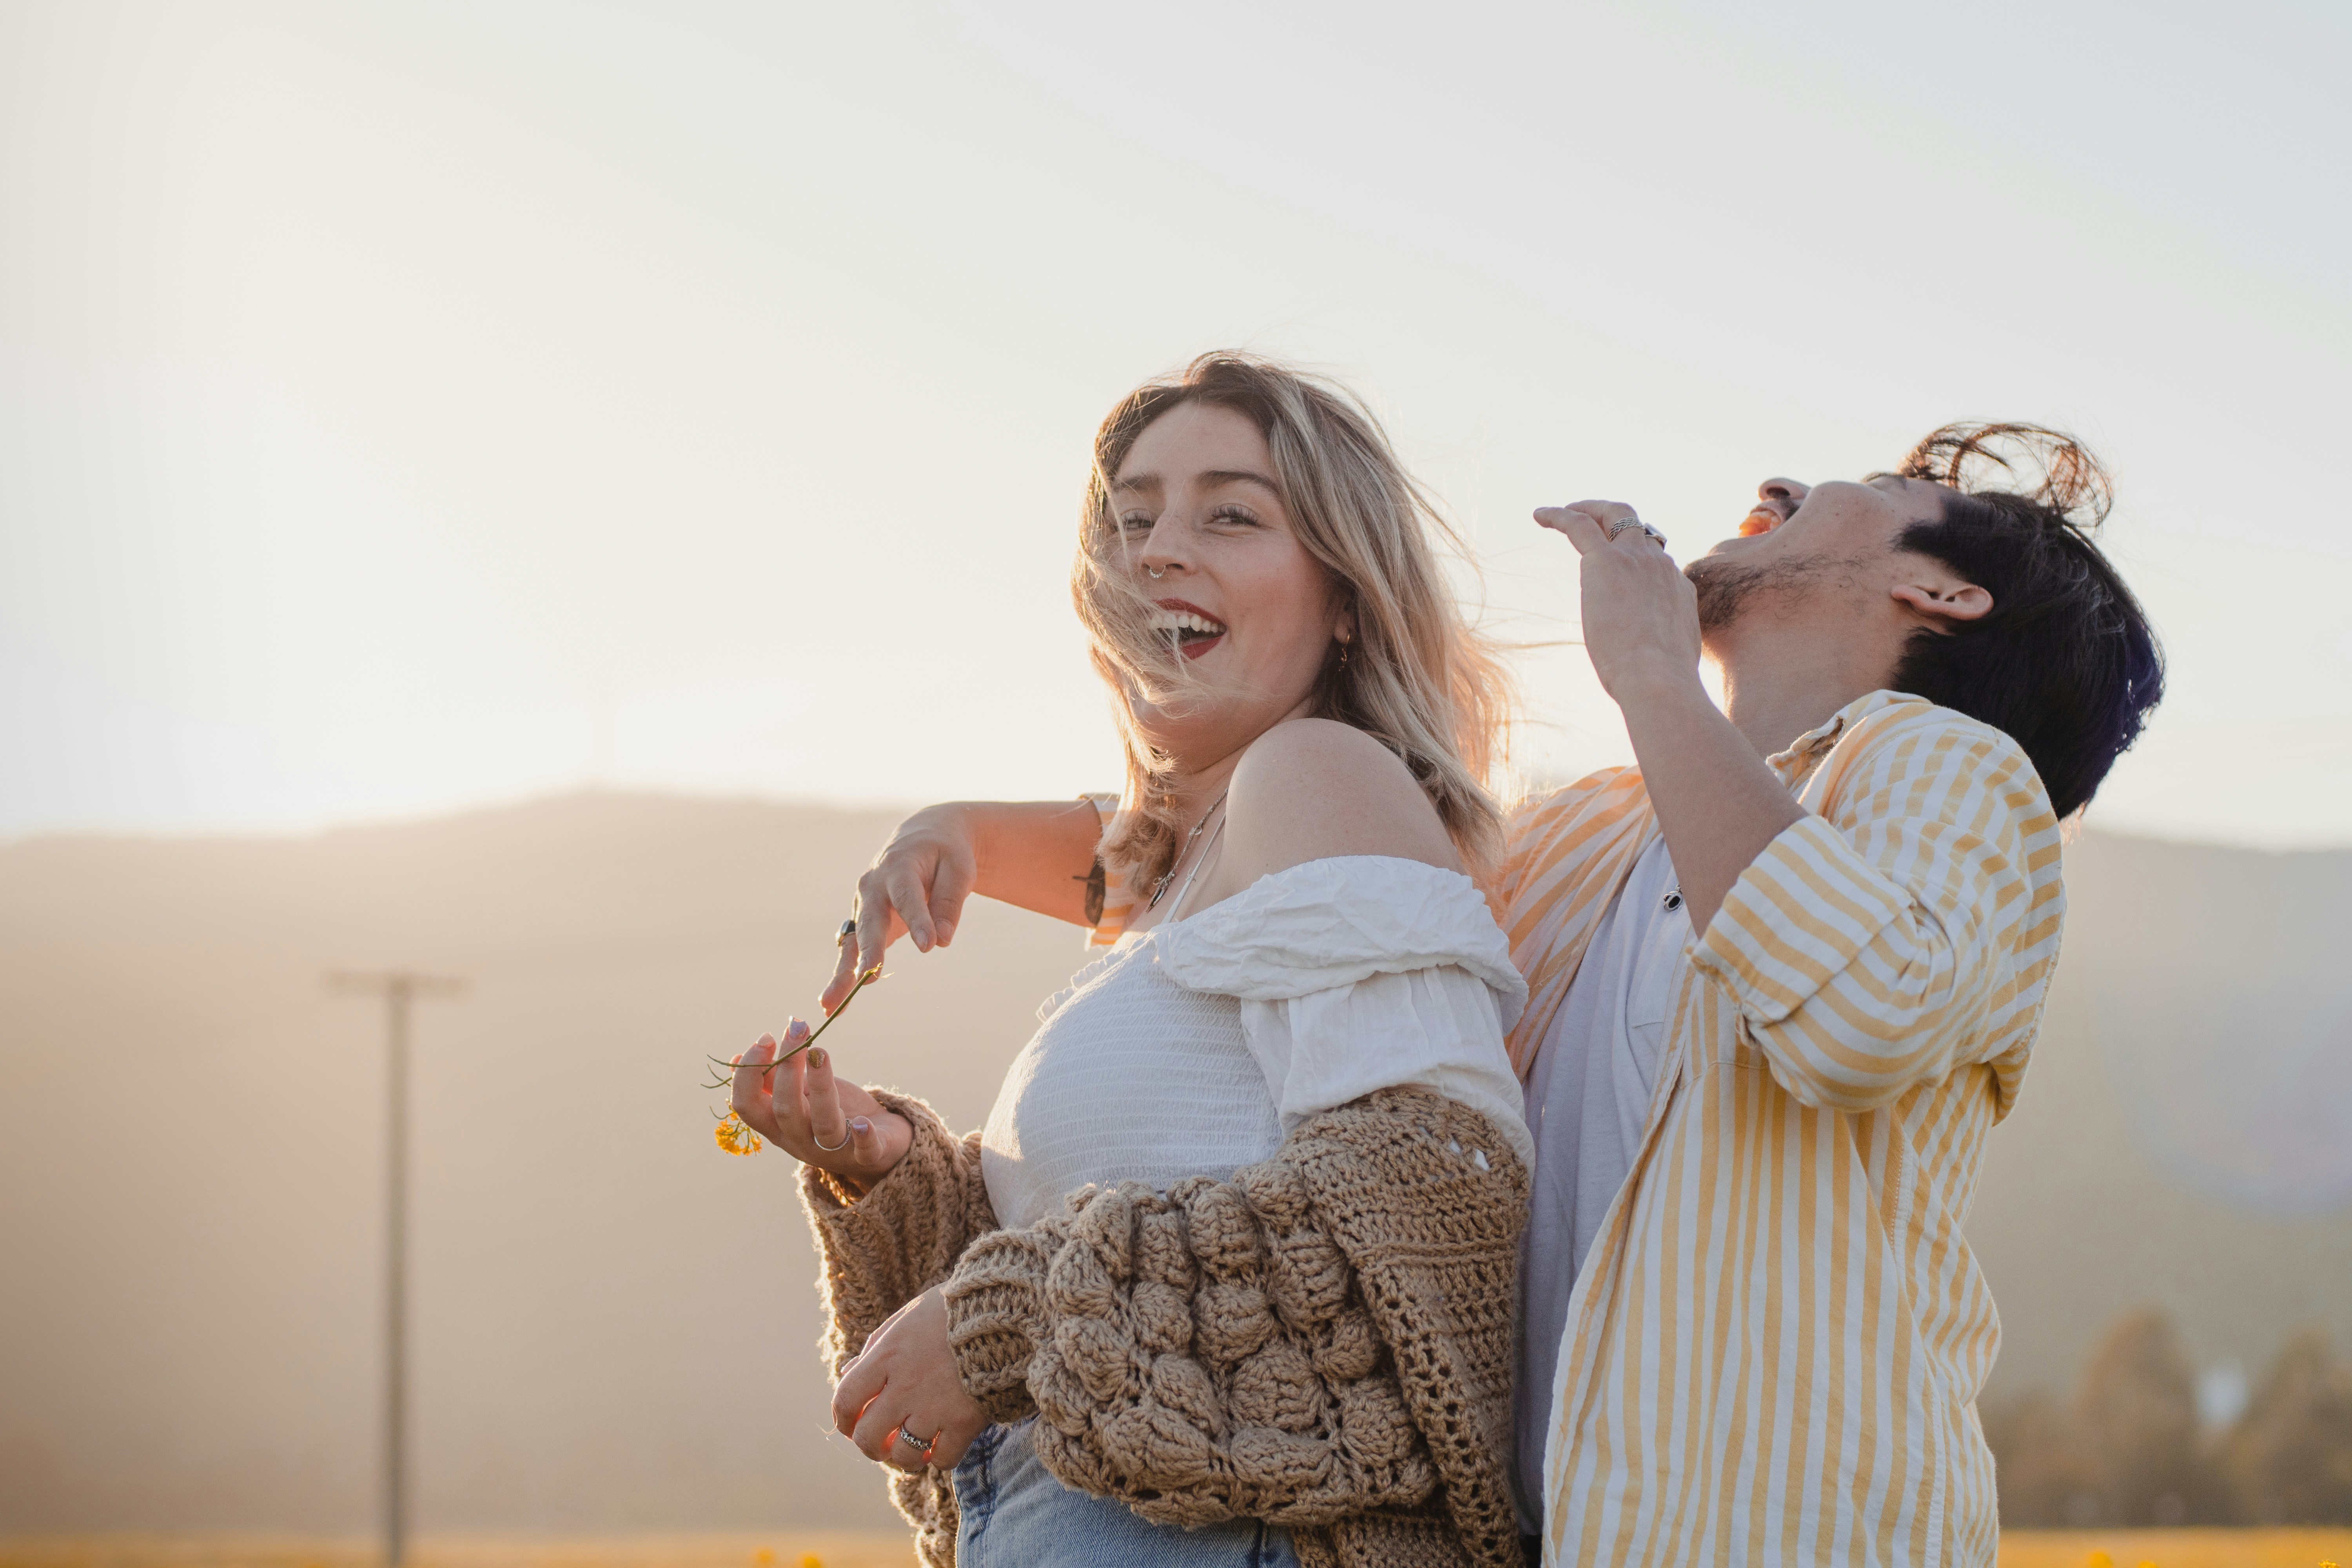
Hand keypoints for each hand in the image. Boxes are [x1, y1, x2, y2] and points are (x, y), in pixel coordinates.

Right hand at [729, 1023, 910, 1192]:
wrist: (879, 1146)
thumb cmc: (832, 1113)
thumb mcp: (800, 1096)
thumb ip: (772, 1082)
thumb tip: (739, 1057)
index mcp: (778, 1126)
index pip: (748, 1106)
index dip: (748, 1073)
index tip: (766, 1037)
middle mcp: (801, 1140)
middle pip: (784, 1110)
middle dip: (787, 1067)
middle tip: (797, 1028)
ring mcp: (833, 1150)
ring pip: (824, 1125)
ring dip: (822, 1088)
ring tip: (821, 1052)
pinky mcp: (868, 1156)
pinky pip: (865, 1152)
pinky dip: (864, 1139)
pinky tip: (863, 1123)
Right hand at [821, 805, 979, 1015]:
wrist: (922, 838)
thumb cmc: (945, 854)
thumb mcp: (958, 869)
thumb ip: (950, 902)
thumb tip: (942, 940)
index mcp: (899, 866)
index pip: (907, 895)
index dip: (917, 919)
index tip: (929, 945)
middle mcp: (873, 886)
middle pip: (870, 921)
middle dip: (870, 950)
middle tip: (869, 975)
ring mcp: (864, 905)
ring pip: (853, 942)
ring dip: (843, 973)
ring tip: (830, 1004)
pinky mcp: (864, 922)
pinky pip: (853, 951)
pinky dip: (844, 976)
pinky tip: (833, 1004)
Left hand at [832, 1288, 988, 1471]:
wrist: (1004, 1309)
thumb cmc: (951, 1311)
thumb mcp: (905, 1318)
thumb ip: (875, 1347)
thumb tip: (845, 1371)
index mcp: (886, 1357)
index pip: (845, 1400)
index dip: (843, 1420)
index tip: (850, 1425)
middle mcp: (905, 1386)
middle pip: (868, 1437)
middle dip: (870, 1447)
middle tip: (882, 1443)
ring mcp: (934, 1407)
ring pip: (904, 1454)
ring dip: (904, 1457)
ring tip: (913, 1449)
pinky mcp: (965, 1421)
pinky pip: (943, 1459)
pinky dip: (940, 1459)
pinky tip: (943, 1445)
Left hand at [1535, 500, 1705, 705]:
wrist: (1658, 679)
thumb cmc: (1661, 684)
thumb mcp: (1671, 662)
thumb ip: (1664, 650)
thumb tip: (1657, 662)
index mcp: (1677, 589)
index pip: (1657, 565)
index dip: (1637, 566)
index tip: (1619, 578)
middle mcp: (1660, 566)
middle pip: (1640, 529)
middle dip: (1617, 519)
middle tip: (1593, 520)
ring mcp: (1636, 560)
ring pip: (1614, 515)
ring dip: (1588, 510)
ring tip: (1562, 513)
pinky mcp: (1605, 561)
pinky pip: (1579, 526)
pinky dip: (1559, 515)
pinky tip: (1539, 515)